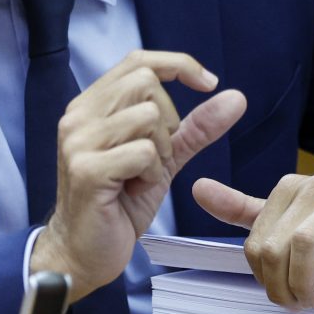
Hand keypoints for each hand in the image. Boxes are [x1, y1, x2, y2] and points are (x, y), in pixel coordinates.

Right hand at [32, 50, 246, 300]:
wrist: (83, 253)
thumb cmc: (118, 205)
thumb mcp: (162, 160)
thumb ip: (194, 128)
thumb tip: (235, 96)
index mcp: (90, 107)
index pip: (138, 61)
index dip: (178, 65)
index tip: (208, 83)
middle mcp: (78, 117)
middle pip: (146, 83)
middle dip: (169, 121)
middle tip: (156, 157)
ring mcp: (78, 142)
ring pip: (148, 116)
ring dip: (160, 152)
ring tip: (140, 177)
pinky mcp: (87, 170)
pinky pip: (145, 152)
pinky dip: (152, 175)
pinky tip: (133, 191)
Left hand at [192, 174, 313, 309]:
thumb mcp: (287, 215)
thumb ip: (243, 208)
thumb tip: (197, 188)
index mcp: (287, 189)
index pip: (257, 242)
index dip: (262, 275)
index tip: (276, 291)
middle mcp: (312, 188)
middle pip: (277, 245)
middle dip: (281, 283)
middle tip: (294, 304)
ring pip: (305, 242)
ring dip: (304, 280)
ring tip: (313, 299)